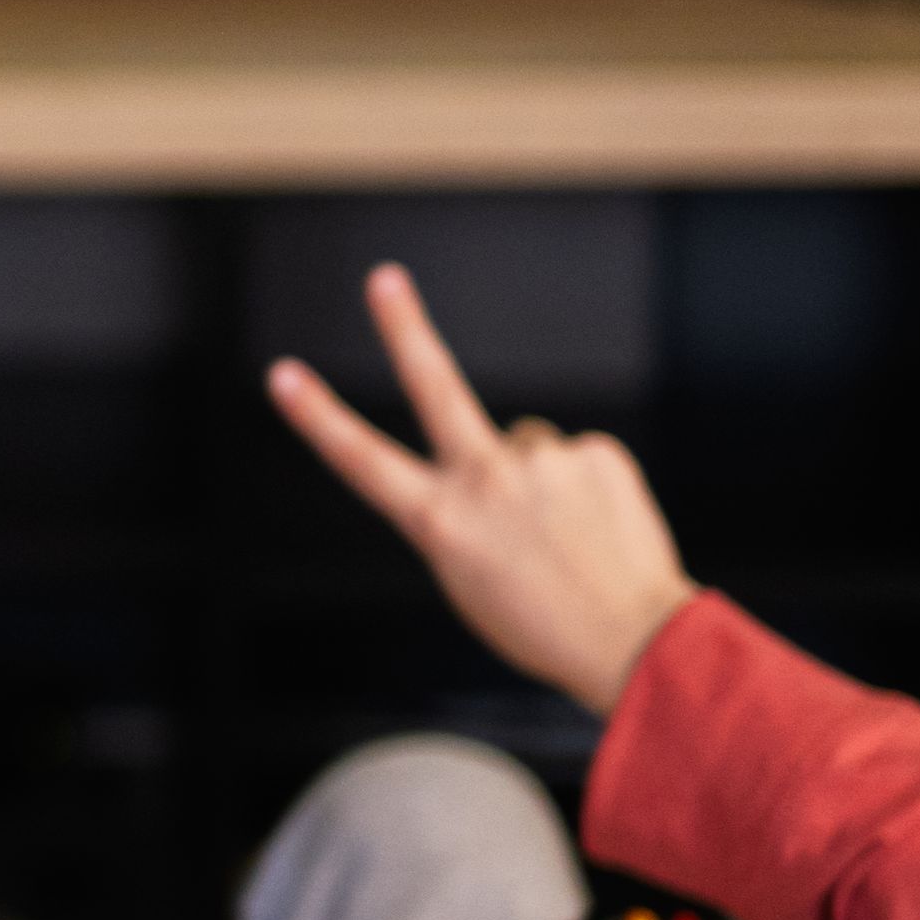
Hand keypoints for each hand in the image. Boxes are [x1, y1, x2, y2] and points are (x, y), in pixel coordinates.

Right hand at [265, 264, 696, 712]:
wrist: (637, 642)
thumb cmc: (542, 625)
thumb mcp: (469, 579)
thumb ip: (464, 511)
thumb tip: (497, 456)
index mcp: (441, 524)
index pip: (363, 461)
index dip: (317, 417)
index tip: (283, 374)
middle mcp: (486, 482)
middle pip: (436, 388)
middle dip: (404, 329)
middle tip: (383, 278)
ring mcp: (543, 463)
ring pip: (524, 447)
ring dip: (537, 480)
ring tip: (564, 537)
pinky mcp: (595, 452)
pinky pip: (573, 458)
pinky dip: (582, 488)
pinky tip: (597, 529)